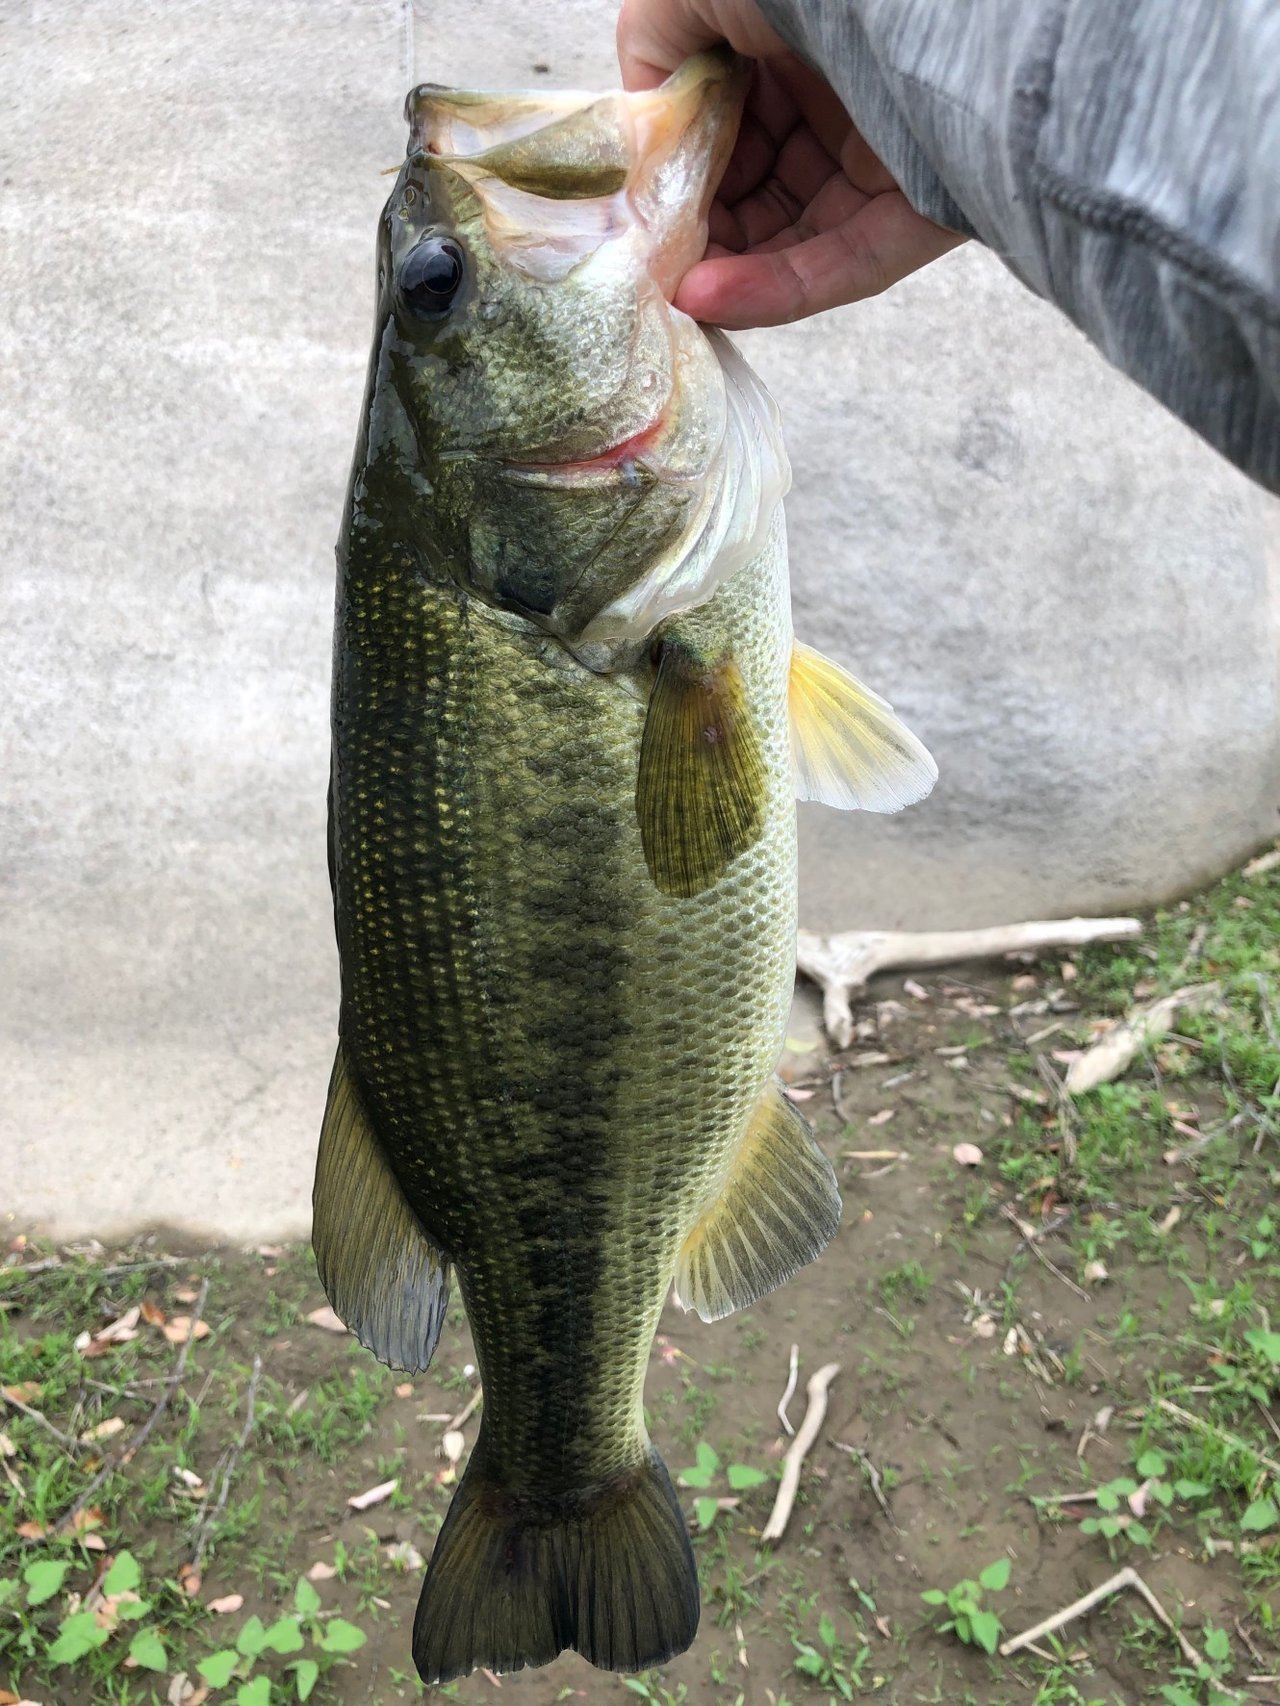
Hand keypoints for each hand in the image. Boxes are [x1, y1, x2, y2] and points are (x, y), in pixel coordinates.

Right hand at [617, 0, 964, 327]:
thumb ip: (653, 46)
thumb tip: (643, 123)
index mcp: (797, 41)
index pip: (731, 124)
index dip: (681, 168)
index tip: (636, 207)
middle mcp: (845, 99)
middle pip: (760, 190)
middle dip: (699, 230)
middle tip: (647, 261)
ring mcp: (886, 160)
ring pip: (793, 239)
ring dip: (724, 272)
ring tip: (669, 292)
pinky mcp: (924, 215)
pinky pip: (843, 266)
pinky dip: (772, 291)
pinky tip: (708, 301)